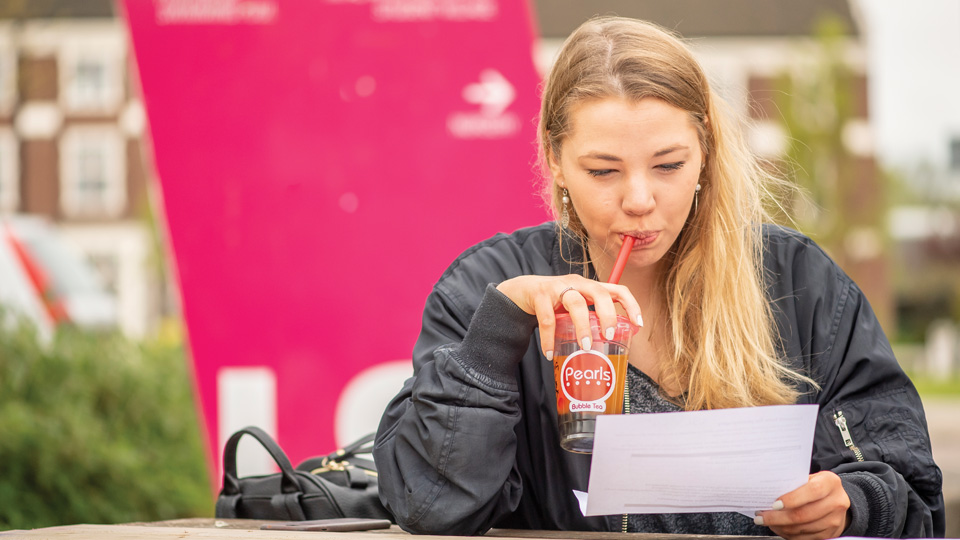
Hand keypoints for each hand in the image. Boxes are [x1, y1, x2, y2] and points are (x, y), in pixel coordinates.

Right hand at [496, 275, 642, 359]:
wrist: (521, 291)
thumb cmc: (554, 303)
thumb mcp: (575, 308)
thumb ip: (589, 320)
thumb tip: (608, 347)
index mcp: (590, 287)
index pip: (618, 290)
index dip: (631, 305)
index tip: (638, 325)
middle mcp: (577, 283)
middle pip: (599, 293)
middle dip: (608, 315)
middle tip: (608, 336)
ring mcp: (557, 287)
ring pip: (576, 303)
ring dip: (583, 327)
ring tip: (585, 347)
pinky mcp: (540, 295)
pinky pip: (547, 319)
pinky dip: (549, 339)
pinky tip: (550, 353)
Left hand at [756, 471, 850, 539]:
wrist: (836, 501)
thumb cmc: (816, 486)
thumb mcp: (810, 478)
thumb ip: (794, 483)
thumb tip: (769, 491)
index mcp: (830, 483)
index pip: (812, 491)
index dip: (792, 499)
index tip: (774, 504)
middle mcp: (836, 502)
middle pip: (803, 514)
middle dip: (777, 517)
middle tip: (761, 516)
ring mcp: (834, 520)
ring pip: (802, 528)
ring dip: (780, 527)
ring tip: (767, 521)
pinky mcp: (830, 533)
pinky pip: (805, 537)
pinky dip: (789, 534)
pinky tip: (779, 528)